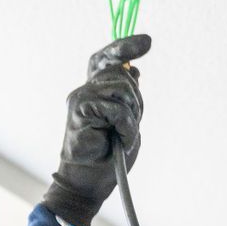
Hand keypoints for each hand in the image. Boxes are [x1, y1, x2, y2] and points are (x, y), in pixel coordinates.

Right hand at [42, 34, 150, 225]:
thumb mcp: (126, 122)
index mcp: (94, 91)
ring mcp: (80, 98)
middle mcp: (85, 90)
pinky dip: (125, 126)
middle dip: (136, 99)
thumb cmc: (107, 157)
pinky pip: (116, 108)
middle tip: (128, 126)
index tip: (147, 42)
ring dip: (132, 115)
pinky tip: (119, 140)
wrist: (88, 183)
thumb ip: (128, 98)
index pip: (106, 59)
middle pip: (121, 73)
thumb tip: (135, 70)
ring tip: (121, 135)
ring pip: (122, 88)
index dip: (124, 47)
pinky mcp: (79, 110)